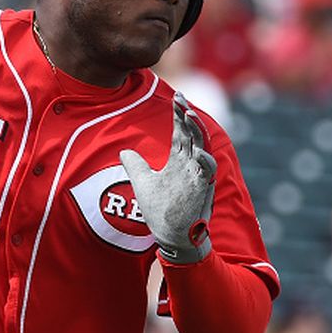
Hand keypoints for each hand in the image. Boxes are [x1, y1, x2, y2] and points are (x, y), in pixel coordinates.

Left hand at [120, 92, 216, 263]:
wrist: (171, 235)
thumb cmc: (161, 210)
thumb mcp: (143, 183)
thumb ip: (136, 166)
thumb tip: (123, 151)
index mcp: (179, 161)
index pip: (181, 132)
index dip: (179, 115)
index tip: (176, 97)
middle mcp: (190, 165)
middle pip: (192, 134)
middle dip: (187, 115)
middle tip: (181, 98)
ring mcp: (197, 177)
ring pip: (203, 148)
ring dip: (197, 132)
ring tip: (189, 115)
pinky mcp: (202, 190)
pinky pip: (208, 172)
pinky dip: (204, 161)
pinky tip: (197, 151)